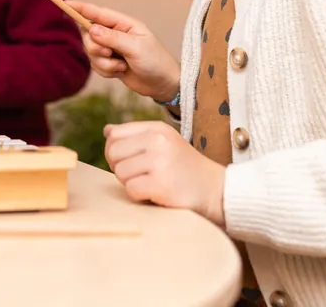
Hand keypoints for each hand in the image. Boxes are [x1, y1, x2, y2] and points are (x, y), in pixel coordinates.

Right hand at [67, 0, 179, 101]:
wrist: (163, 84)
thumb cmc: (155, 61)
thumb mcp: (135, 48)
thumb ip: (112, 38)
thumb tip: (91, 29)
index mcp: (123, 23)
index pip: (97, 13)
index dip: (80, 8)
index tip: (65, 3)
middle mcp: (115, 33)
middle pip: (89, 35)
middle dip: (95, 47)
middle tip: (109, 54)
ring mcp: (111, 48)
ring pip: (91, 52)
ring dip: (104, 63)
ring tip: (122, 66)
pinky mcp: (110, 63)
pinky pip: (96, 66)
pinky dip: (106, 71)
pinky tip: (121, 72)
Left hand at [104, 121, 224, 225]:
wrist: (218, 192)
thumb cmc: (186, 170)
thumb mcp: (165, 143)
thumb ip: (135, 136)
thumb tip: (107, 131)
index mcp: (157, 129)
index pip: (115, 135)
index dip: (116, 152)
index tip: (132, 162)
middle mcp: (158, 140)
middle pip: (113, 153)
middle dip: (121, 169)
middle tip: (143, 176)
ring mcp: (160, 161)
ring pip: (120, 172)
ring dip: (131, 184)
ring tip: (153, 184)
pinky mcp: (161, 184)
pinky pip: (131, 190)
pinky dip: (140, 196)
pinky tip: (157, 194)